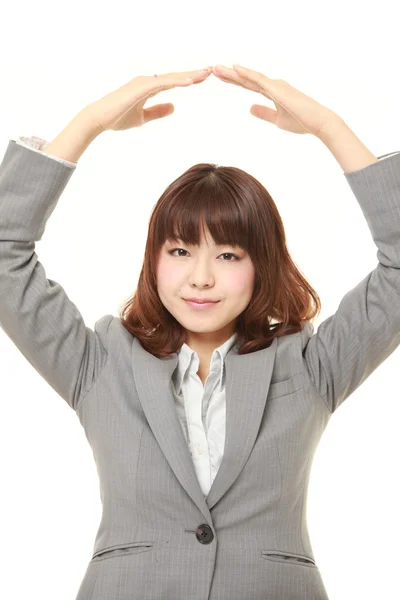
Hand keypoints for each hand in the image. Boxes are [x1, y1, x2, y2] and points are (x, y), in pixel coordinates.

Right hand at [84, 67, 212, 132]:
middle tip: (212, 70)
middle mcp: (148, 81)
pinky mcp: (140, 87)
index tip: (204, 77)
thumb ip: (158, 112)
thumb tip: (174, 108)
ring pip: (171, 78)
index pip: (173, 82)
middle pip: (175, 76)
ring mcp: (144, 82)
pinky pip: (162, 83)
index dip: (189, 79)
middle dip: (193, 74)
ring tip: (205, 74)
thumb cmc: (118, 117)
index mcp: (149, 87)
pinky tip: (189, 82)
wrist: (100, 119)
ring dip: (188, 76)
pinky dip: (176, 82)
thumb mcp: (143, 117)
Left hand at [211, 64, 340, 136]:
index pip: (249, 85)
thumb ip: (263, 113)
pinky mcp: (277, 89)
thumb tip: (249, 108)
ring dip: (232, 72)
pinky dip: (246, 73)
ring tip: (216, 68)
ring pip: (249, 77)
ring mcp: (275, 85)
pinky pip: (259, 80)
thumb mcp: (277, 120)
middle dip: (229, 74)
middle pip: (246, 78)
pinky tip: (235, 68)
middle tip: (212, 69)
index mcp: (272, 92)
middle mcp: (273, 85)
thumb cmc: (301, 121)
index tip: (220, 77)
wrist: (317, 122)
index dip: (234, 80)